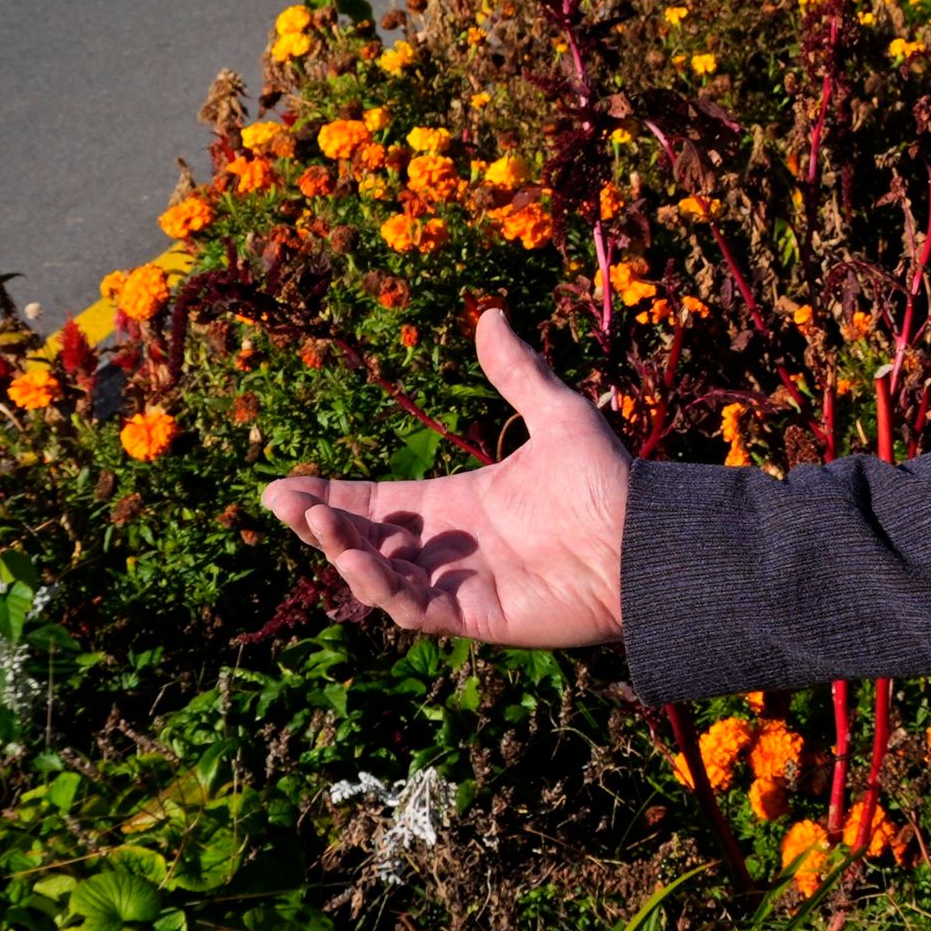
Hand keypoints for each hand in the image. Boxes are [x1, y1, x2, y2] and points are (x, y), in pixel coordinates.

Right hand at [260, 306, 631, 645]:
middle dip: (320, 523)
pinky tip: (357, 558)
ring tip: (313, 521)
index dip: (331, 496)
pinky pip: (415, 610)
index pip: (378, 503)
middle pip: (366, 538)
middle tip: (280, 501)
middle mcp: (451, 547)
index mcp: (459, 503)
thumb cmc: (610, 483)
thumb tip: (490, 313)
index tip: (282, 486)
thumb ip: (517, 373)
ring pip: (380, 576)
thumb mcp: (558, 416)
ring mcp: (460, 585)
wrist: (650, 540)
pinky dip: (382, 588)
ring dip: (343, 550)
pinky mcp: (476, 617)